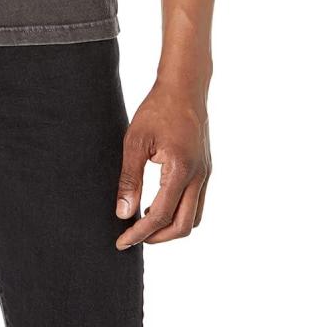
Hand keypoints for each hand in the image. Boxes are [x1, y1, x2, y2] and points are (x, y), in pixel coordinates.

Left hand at [115, 82, 210, 248]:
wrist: (184, 87)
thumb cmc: (157, 109)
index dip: (139, 233)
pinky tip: (158, 204)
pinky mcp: (206, 169)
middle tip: (132, 236)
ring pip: (194, 217)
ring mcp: (206, 174)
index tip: (121, 241)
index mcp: (181, 170)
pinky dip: (179, 212)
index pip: (160, 216)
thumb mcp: (135, 140)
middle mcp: (199, 177)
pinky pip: (196, 202)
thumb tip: (123, 212)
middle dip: (157, 238)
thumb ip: (130, 178)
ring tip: (144, 222)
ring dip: (171, 227)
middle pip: (183, 226)